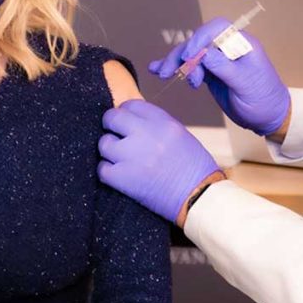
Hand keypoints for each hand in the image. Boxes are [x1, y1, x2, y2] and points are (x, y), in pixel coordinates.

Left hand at [98, 100, 220, 223]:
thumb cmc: (195, 168)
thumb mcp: (180, 135)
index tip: (125, 123)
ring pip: (104, 143)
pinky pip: (102, 169)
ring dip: (109, 151)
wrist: (200, 197)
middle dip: (111, 126)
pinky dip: (107, 171)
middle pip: (112, 118)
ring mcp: (132, 155)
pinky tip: (118, 174)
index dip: (125, 113)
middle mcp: (146, 134)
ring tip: (119, 159)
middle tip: (115, 136)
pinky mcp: (124, 178)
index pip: (131, 105)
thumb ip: (156, 125)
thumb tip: (133, 123)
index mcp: (163, 122)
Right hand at [149, 18, 290, 135]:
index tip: (189, 56)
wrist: (269, 118)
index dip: (200, 38)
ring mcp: (218, 60)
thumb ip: (225, 68)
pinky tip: (157, 69)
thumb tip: (203, 55)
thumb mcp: (246, 85)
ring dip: (175, 62)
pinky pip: (190, 66)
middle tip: (170, 72)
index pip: (217, 29)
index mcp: (242, 44)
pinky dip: (175, 68)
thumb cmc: (264, 100)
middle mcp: (228, 48)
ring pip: (191, 54)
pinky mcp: (211, 73)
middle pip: (199, 41)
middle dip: (182, 54)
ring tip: (163, 74)